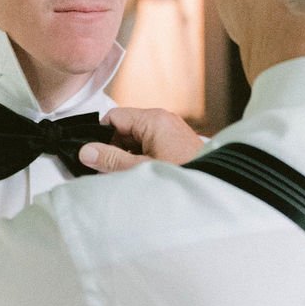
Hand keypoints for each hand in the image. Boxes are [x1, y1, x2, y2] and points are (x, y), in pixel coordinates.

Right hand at [78, 107, 204, 172]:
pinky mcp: (178, 144)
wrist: (217, 188)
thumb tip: (87, 151)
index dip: (101, 136)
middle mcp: (164, 120)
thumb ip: (111, 160)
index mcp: (153, 119)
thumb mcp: (139, 170)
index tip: (96, 156)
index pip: (114, 117)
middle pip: (125, 129)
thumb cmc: (185, 176)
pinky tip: (146, 177)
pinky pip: (152, 147)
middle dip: (116, 150)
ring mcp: (172, 131)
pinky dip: (144, 160)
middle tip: (113, 172)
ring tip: (134, 177)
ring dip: (130, 157)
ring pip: (137, 140)